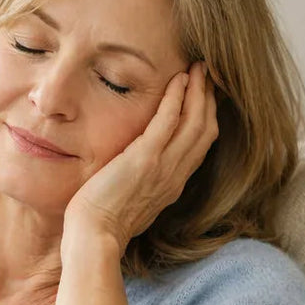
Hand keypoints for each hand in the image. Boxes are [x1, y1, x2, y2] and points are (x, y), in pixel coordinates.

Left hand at [63, 59, 219, 247]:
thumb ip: (141, 187)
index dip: (205, 118)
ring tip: (198, 68)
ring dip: (199, 91)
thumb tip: (134, 177)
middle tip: (207, 74)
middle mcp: (176, 175)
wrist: (95, 237)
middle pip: (205, 130)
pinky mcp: (146, 158)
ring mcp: (164, 167)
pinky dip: (177, 97)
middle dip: (209, 98)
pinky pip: (169, 120)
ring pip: (195, 122)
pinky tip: (178, 79)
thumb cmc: (102, 225)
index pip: (199, 146)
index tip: (204, 97)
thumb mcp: (132, 204)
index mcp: (172, 185)